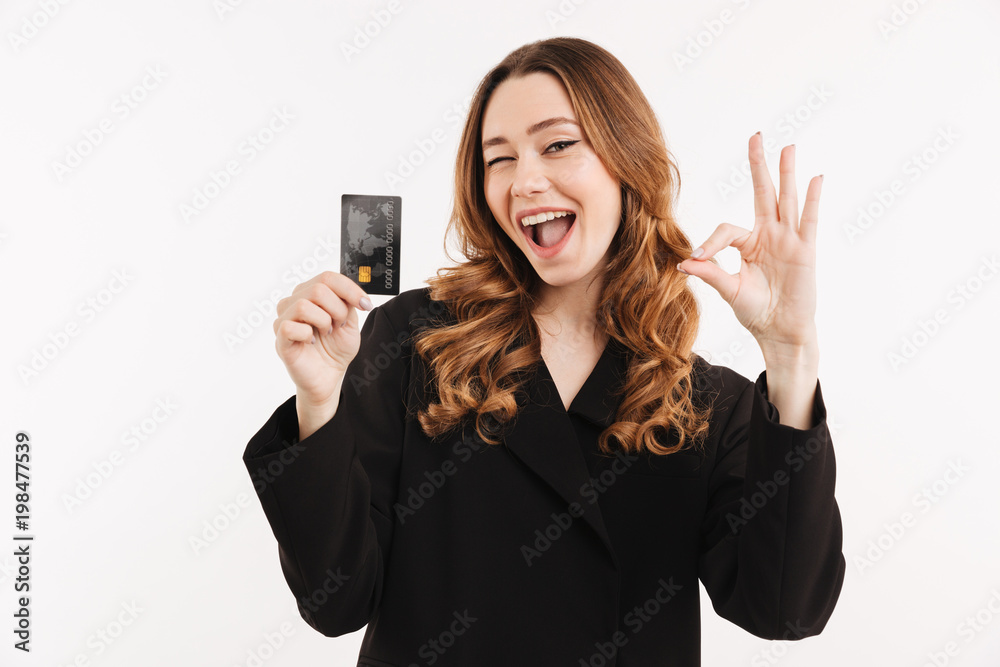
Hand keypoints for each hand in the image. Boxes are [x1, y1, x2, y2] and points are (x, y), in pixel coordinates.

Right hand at [273, 271, 373, 406]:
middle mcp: (294, 302)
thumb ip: (348, 304)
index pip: (328, 277)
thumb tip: (351, 293)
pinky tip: (310, 341)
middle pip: (318, 289)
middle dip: (337, 309)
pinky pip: (291, 327)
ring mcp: (285, 319)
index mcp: (311, 294)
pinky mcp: (280, 338)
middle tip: (340, 325)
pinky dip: (307, 334)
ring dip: (323, 321)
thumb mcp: (349, 323)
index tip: (365, 304)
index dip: (350, 289)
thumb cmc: (335, 349)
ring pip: (303, 305)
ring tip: (326, 333)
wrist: (329, 377)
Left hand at [678, 133, 821, 350]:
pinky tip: (814, 179)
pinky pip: (808, 222)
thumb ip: (710, 273)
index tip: (698, 257)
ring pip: (787, 201)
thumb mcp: (729, 290)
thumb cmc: (756, 311)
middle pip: (764, 193)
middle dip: (759, 165)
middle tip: (756, 136)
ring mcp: (788, 241)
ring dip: (787, 174)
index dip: (711, 242)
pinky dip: (812, 200)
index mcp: (748, 244)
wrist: (779, 332)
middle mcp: (769, 236)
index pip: (727, 229)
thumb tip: (683, 261)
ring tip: (788, 147)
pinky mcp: (805, 251)